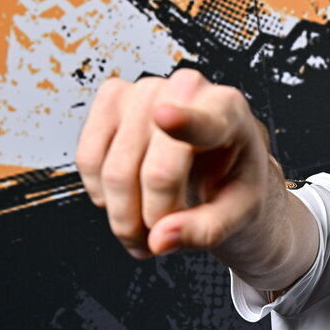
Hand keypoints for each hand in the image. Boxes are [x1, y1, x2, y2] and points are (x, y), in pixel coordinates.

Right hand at [76, 68, 274, 258]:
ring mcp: (144, 90)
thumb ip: (208, 230)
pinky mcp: (112, 97)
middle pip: (154, 173)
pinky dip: (102, 194)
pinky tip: (126, 200)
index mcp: (230, 112)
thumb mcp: (241, 213)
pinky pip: (88, 160)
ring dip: (123, 217)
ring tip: (146, 229)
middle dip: (151, 220)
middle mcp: (186, 89)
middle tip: (160, 240)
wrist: (220, 163)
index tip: (166, 117)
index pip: (205, 122)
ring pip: (113, 171)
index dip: (183, 122)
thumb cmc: (236, 181)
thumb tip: (160, 239)